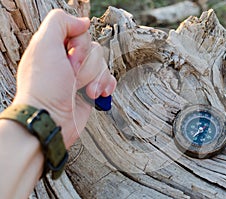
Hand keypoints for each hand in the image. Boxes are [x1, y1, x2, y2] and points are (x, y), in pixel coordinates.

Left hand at [12, 9, 116, 147]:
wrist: (52, 121)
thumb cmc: (44, 89)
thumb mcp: (44, 46)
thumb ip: (60, 23)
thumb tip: (83, 22)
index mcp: (56, 48)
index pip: (80, 32)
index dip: (79, 45)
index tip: (69, 58)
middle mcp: (69, 61)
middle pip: (95, 49)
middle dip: (86, 65)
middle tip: (72, 76)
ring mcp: (81, 76)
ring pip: (103, 65)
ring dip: (95, 79)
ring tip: (83, 90)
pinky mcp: (92, 90)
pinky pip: (109, 79)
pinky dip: (106, 86)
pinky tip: (98, 93)